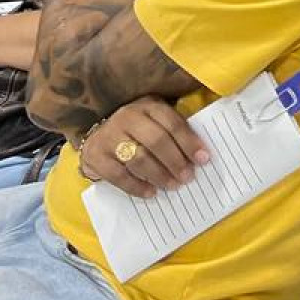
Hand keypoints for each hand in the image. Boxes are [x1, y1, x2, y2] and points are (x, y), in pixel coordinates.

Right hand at [79, 96, 209, 197]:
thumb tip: (199, 155)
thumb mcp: (155, 121)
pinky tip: (151, 193)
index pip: (172, 123)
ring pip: (139, 159)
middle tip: (188, 177)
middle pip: (156, 141)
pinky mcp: (95, 156)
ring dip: (159, 175)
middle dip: (175, 161)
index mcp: (148, 106)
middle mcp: (127, 118)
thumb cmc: (137, 131)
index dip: (190, 142)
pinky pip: (119, 175)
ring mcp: (109, 137)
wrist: (97, 137)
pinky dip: (137, 186)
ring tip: (173, 185)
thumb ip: (174, 132)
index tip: (204, 159)